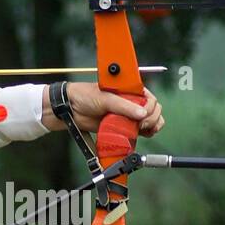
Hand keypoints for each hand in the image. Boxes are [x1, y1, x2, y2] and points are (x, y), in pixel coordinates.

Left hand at [48, 82, 163, 136]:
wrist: (71, 110)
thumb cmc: (85, 96)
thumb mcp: (106, 98)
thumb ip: (124, 106)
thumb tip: (142, 114)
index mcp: (129, 90)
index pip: (150, 98)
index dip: (150, 108)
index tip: (143, 115)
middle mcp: (131, 101)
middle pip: (153, 110)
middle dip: (152, 118)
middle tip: (142, 125)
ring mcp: (128, 115)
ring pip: (150, 121)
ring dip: (151, 126)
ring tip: (142, 130)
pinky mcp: (123, 126)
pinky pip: (140, 131)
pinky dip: (145, 134)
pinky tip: (142, 134)